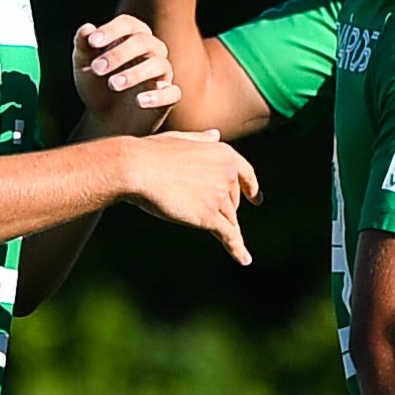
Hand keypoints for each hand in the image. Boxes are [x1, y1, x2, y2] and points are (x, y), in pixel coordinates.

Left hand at [66, 12, 180, 135]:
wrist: (106, 121)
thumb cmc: (96, 86)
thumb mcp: (83, 66)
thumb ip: (83, 46)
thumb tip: (86, 28)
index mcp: (132, 37)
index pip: (128, 24)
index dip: (112, 30)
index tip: (92, 42)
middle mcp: (152, 51)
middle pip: (144, 41)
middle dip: (119, 54)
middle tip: (97, 69)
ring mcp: (162, 74)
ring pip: (159, 64)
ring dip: (136, 73)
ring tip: (113, 84)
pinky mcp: (168, 97)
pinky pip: (172, 92)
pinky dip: (158, 96)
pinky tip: (139, 101)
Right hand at [113, 127, 258, 259]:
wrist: (137, 168)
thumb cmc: (151, 153)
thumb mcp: (180, 139)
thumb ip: (201, 140)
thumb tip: (216, 135)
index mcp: (224, 153)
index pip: (246, 174)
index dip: (252, 189)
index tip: (256, 200)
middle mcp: (228, 174)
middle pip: (233, 201)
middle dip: (223, 209)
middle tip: (203, 213)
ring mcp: (220, 196)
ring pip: (228, 219)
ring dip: (221, 227)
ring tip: (218, 237)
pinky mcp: (210, 217)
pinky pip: (230, 236)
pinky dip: (238, 249)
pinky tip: (244, 260)